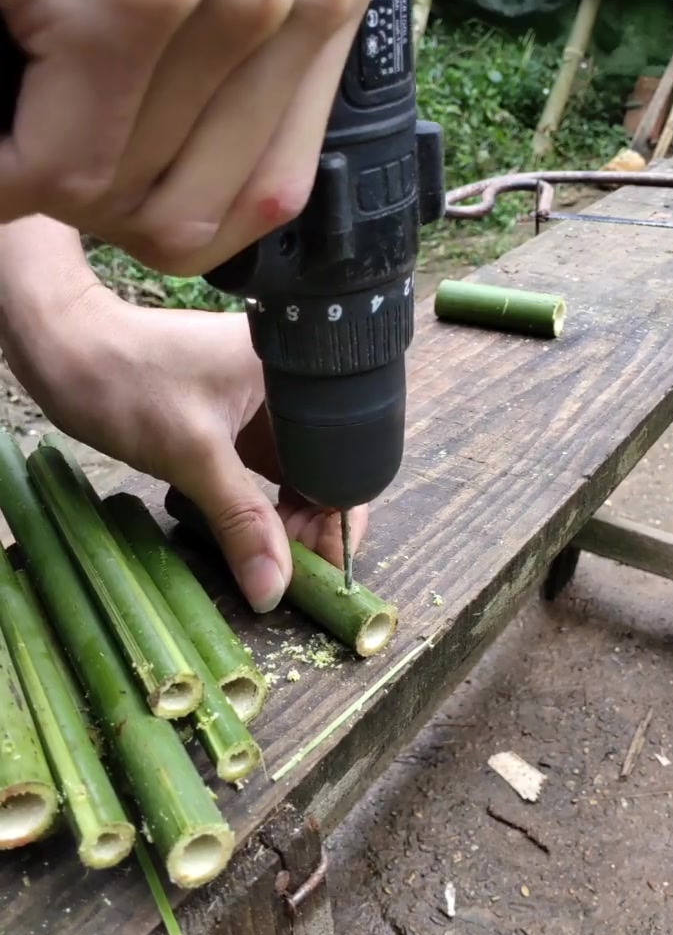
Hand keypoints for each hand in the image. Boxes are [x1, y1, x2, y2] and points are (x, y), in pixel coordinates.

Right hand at [0, 0, 382, 274]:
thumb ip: (232, 86)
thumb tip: (203, 236)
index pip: (267, 197)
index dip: (160, 214)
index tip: (93, 165)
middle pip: (190, 212)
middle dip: (94, 193)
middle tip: (40, 106)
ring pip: (120, 195)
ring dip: (44, 166)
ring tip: (24, 63)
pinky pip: (59, 172)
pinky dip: (0, 170)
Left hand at [0, 222, 367, 610]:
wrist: (65, 346)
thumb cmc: (128, 380)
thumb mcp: (193, 456)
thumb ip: (241, 523)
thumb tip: (273, 588)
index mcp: (298, 373)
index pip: (345, 457)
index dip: (338, 518)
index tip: (321, 569)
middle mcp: (290, 384)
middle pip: (322, 468)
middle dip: (310, 523)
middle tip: (287, 570)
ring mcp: (261, 401)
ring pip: (291, 473)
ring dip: (281, 518)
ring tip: (263, 556)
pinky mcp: (234, 417)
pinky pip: (260, 468)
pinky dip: (253, 503)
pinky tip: (240, 531)